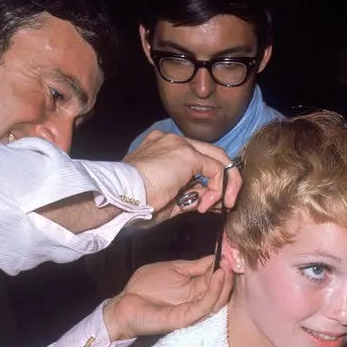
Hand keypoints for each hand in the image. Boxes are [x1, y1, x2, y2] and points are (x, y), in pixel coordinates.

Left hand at [103, 254, 232, 340]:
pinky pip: (205, 306)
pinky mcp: (186, 317)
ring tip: (228, 266)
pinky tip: (218, 275)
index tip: (231, 251)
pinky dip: (215, 291)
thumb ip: (194, 266)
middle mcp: (198, 300)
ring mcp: (193, 310)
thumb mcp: (174, 269)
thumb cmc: (146, 287)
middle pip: (221, 290)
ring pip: (218, 300)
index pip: (216, 278)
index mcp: (196, 289)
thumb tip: (215, 257)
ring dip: (225, 282)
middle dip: (229, 274)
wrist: (125, 304)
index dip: (224, 265)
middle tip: (234, 259)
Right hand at [125, 130, 242, 223]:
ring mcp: (180, 144)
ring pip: (218, 159)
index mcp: (163, 147)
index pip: (197, 158)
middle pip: (212, 154)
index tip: (209, 203)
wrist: (120, 197)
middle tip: (226, 204)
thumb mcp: (168, 198)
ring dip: (223, 187)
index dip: (210, 181)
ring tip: (214, 207)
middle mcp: (172, 140)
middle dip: (225, 180)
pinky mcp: (187, 155)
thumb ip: (189, 194)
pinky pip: (216, 170)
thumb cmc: (136, 203)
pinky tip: (204, 204)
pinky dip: (217, 189)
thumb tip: (208, 198)